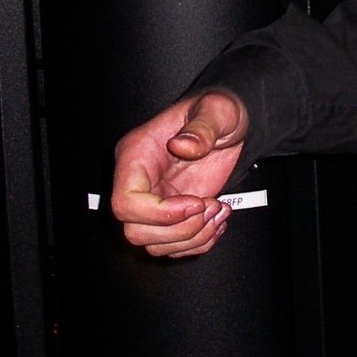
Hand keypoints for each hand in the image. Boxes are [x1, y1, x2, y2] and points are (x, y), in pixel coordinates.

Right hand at [110, 90, 248, 259]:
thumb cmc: (217, 112)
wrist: (231, 124)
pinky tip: (218, 220)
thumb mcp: (216, 110)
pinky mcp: (171, 215)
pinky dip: (199, 242)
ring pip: (154, 243)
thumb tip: (182, 145)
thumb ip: (202, 127)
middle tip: (212, 207)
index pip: (125, 201)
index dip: (160, 212)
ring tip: (219, 211)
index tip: (197, 202)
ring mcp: (154, 201)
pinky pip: (174, 246)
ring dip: (193, 237)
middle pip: (135, 230)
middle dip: (180, 229)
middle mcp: (139, 182)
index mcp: (136, 154)